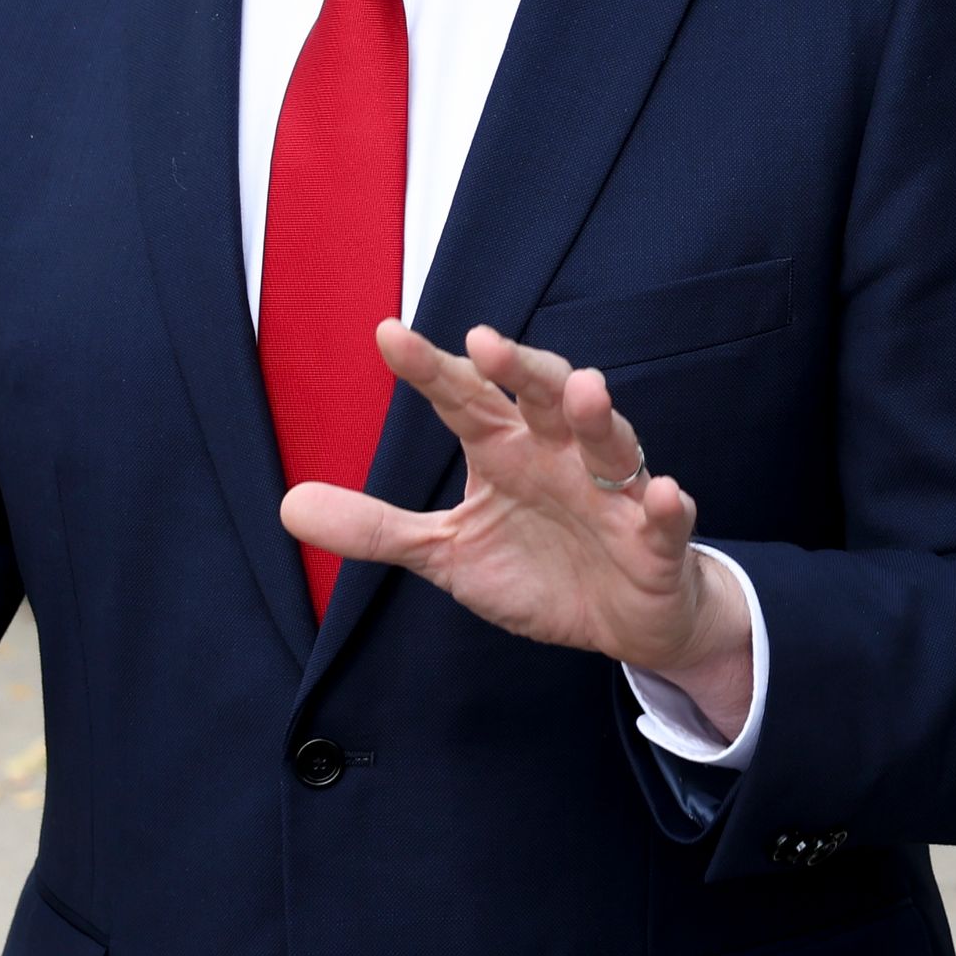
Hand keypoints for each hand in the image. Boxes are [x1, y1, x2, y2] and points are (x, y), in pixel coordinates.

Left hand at [283, 323, 751, 735]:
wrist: (625, 620)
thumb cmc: (539, 568)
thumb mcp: (448, 553)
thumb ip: (378, 528)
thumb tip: (288, 504)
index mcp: (507, 452)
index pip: (466, 400)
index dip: (431, 370)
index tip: (388, 335)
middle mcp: (561, 457)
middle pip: (543, 398)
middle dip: (520, 369)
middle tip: (486, 341)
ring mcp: (614, 495)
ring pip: (611, 443)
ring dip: (598, 417)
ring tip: (584, 390)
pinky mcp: (656, 540)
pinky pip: (666, 519)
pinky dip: (667, 505)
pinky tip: (664, 492)